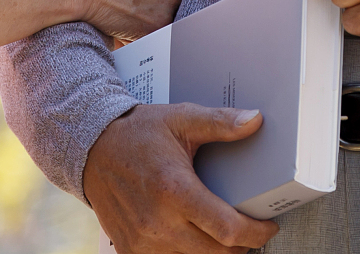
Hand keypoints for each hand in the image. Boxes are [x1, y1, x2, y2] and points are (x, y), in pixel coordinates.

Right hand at [84, 104, 280, 252]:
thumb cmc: (137, 133)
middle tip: (252, 232)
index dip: (256, 233)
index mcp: (174, 189)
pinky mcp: (130, 250)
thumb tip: (255, 120)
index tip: (268, 227)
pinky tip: (195, 240)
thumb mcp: (181, 118)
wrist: (91, 148)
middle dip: (242, 246)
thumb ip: (220, 122)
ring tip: (226, 236)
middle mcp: (158, 222)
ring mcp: (143, 241)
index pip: (227, 228)